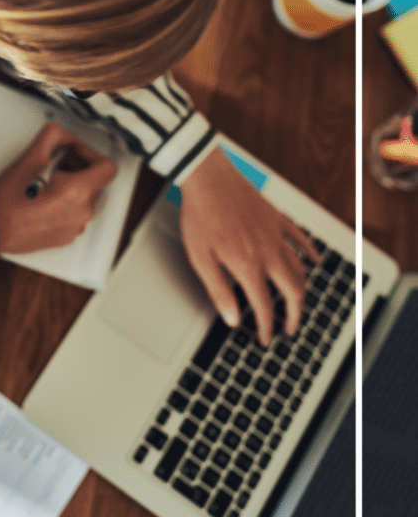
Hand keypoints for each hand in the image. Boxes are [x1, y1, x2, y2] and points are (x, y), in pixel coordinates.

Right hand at [0, 124, 116, 253]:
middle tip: (55, 164)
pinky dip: (65, 204)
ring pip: (85, 198)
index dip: (91, 155)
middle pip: (96, 182)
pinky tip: (44, 200)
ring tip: (46, 182)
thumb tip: (65, 136)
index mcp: (78, 192)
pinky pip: (75, 214)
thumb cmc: (8, 199)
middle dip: (79, 168)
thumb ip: (53, 137)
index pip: (108, 167)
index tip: (73, 154)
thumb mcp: (30, 158)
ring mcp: (75, 227)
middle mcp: (82, 212)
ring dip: (72, 186)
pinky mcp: (66, 237)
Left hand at [178, 148, 319, 345]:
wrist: (208, 178)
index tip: (266, 338)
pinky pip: (302, 240)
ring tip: (298, 303)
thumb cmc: (200, 216)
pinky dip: (311, 254)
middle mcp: (268, 253)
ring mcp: (276, 235)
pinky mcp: (278, 219)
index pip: (265, 306)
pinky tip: (316, 262)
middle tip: (290, 329)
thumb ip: (219, 291)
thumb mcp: (201, 259)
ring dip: (302, 290)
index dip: (267, 327)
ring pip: (300, 269)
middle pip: (292, 292)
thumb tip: (232, 318)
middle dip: (295, 316)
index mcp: (248, 266)